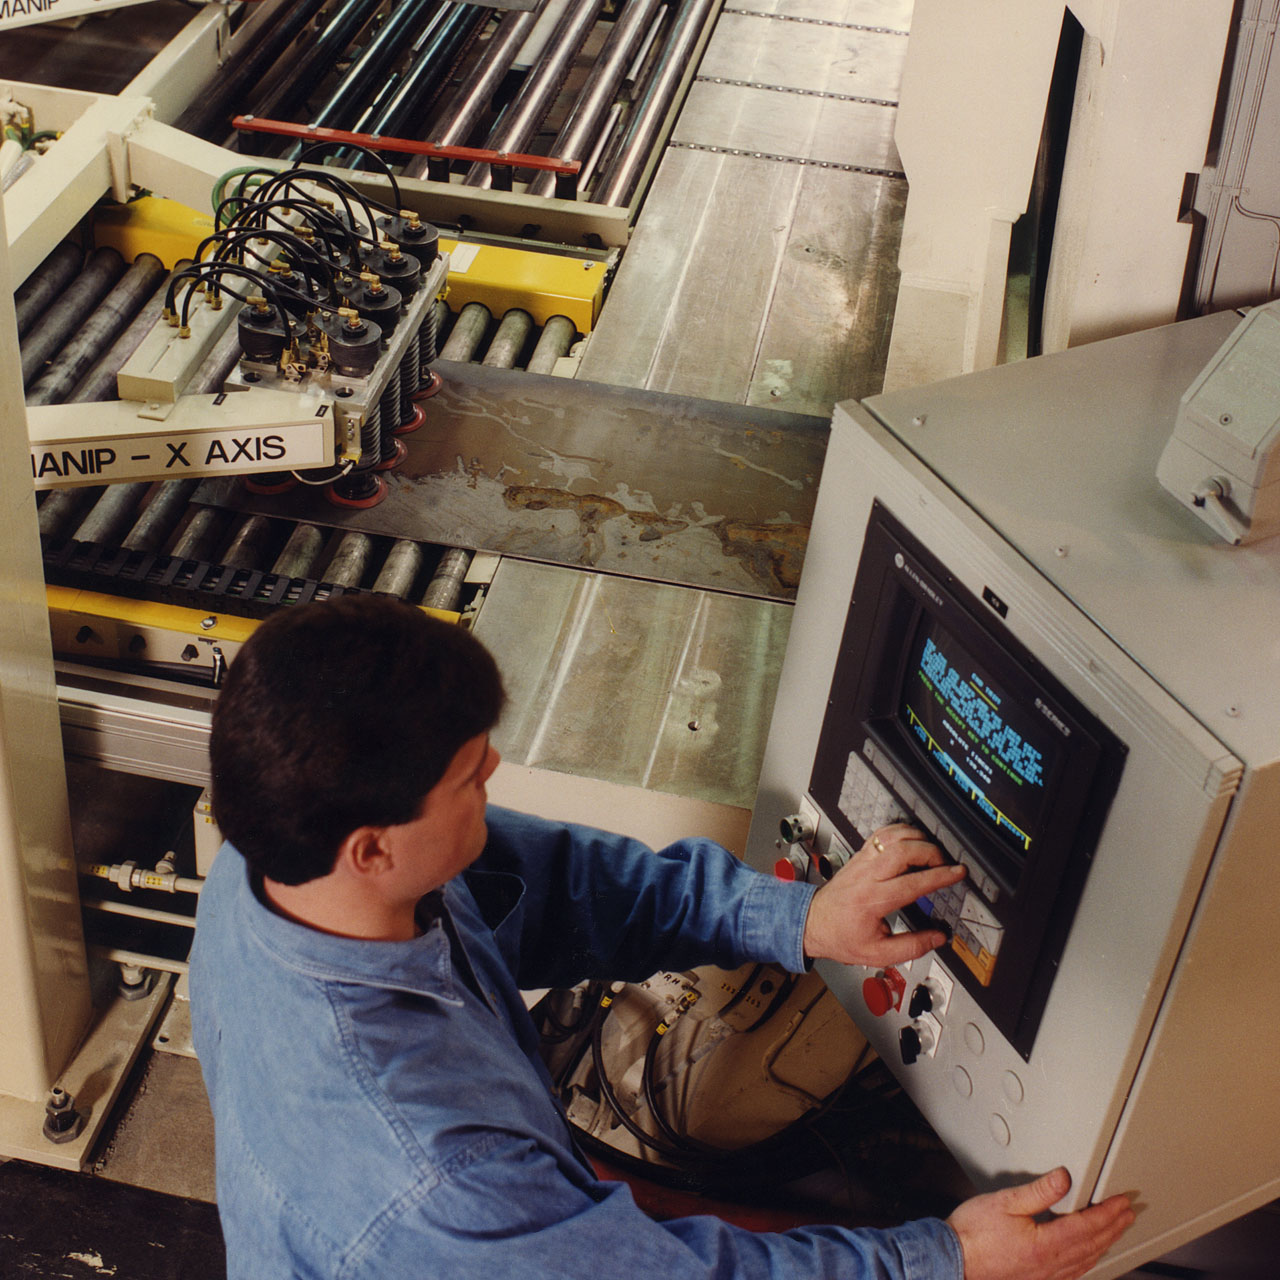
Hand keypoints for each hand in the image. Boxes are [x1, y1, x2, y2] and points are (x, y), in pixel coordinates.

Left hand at [802, 824, 964, 966]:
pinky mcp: (859, 856)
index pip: (913, 882)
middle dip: (931, 852)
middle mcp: (867, 875)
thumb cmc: (840, 936)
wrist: (813, 923)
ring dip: (916, 838)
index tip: (957, 873)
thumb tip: (938, 938)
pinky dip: (900, 832)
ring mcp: (862, 861)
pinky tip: (911, 839)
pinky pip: (881, 834)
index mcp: (873, 900)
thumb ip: (911, 947)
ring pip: (892, 836)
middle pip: (903, 850)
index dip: (940, 876)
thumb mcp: (877, 954)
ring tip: (931, 850)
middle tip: (945, 863)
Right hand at [948, 1168, 1134, 1279]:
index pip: (1087, 1226)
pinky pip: (1074, 1273)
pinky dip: (1089, 1261)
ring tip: (1116, 1231)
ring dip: (1105, 1243)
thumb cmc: (973, 1233)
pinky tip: (1089, 1257)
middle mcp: (1050, 1264)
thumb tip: (1064, 1178)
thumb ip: (1038, 1191)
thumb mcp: (1005, 1202)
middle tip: (1129, 1213)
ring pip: (1087, 1261)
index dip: (1109, 1213)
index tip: (1122, 1202)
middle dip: (1114, 1227)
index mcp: (1045, 1244)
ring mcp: (1045, 1276)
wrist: (954, 1260)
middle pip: (1092, 1245)